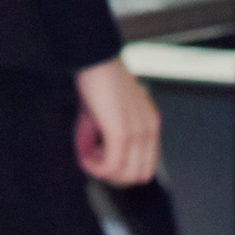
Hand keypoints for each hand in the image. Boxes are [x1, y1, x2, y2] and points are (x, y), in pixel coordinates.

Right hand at [74, 57, 161, 186]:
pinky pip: (111, 164)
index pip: (146, 166)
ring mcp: (138, 132)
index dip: (121, 169)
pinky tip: (84, 156)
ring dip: (103, 172)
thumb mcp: (101, 112)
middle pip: (139, 175)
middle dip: (113, 176)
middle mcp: (150, 130)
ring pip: (126, 174)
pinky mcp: (122, 132)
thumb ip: (98, 136)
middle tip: (92, 162)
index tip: (100, 160)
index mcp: (149, 124)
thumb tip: (87, 155)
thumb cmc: (97, 79)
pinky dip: (95, 167)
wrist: (94, 59)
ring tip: (87, 157)